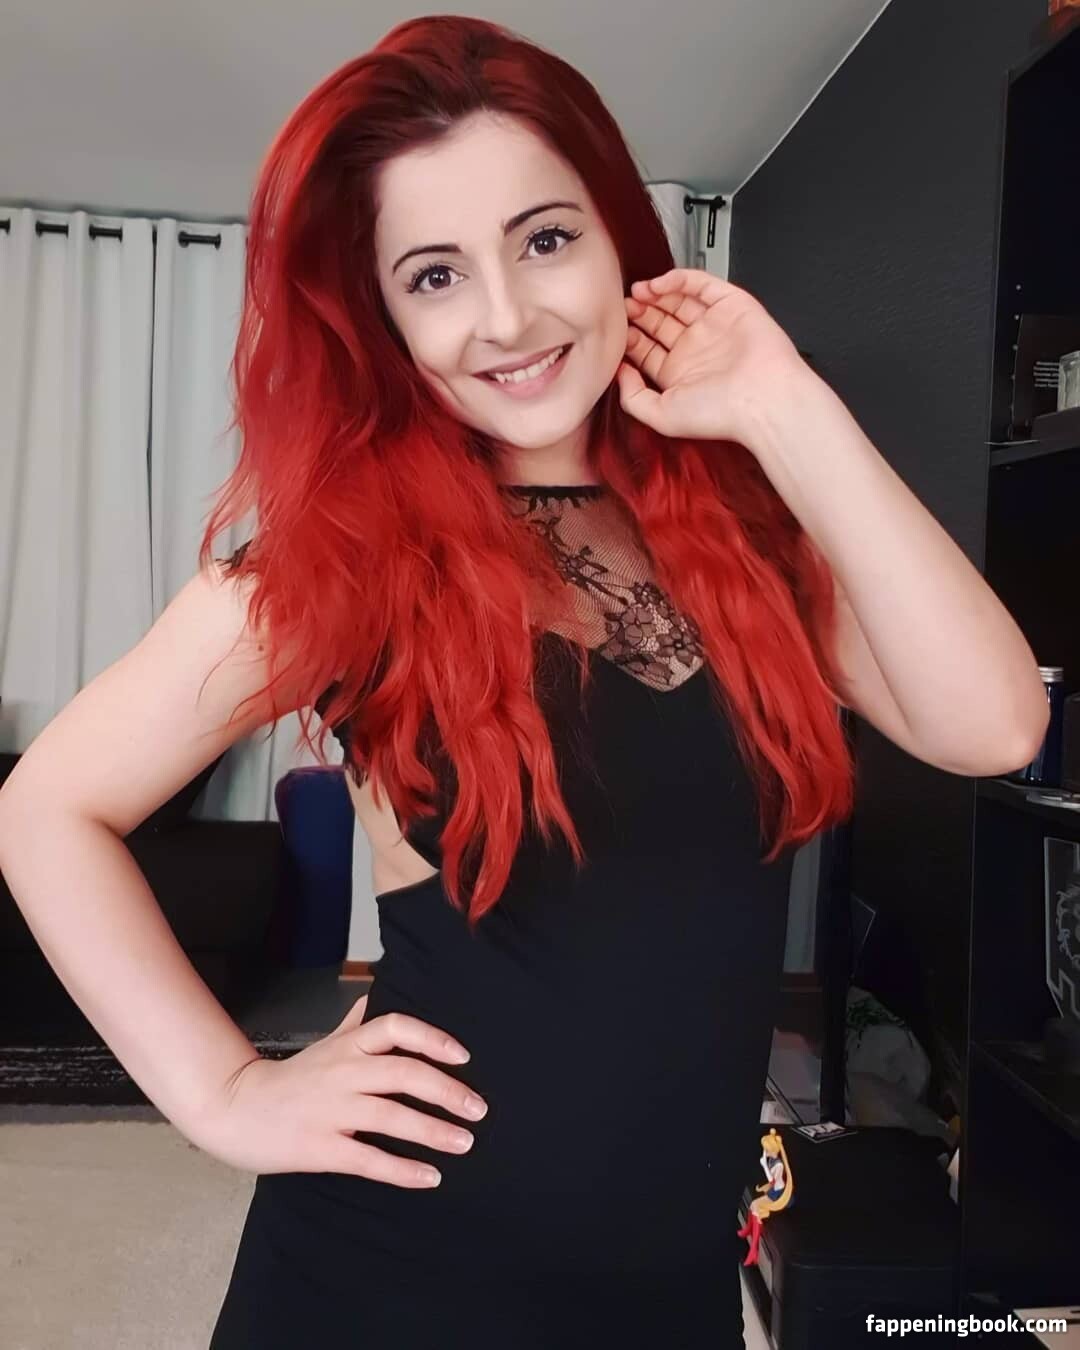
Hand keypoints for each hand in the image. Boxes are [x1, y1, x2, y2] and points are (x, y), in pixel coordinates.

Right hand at [186, 994, 486, 1187]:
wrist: (236, 1108)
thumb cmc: (290, 1078)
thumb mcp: (326, 1044)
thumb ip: (357, 1025)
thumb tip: (381, 996)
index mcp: (348, 1046)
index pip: (395, 1027)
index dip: (433, 1039)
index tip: (464, 1056)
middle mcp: (343, 1073)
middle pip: (403, 1073)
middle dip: (448, 1091)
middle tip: (479, 1110)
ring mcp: (331, 1111)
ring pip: (391, 1117)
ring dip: (434, 1131)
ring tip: (465, 1143)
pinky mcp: (320, 1148)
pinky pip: (369, 1159)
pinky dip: (403, 1170)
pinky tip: (431, 1177)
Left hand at [616, 268, 808, 443]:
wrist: (762, 399)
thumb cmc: (719, 413)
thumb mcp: (661, 415)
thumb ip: (633, 397)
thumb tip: (620, 372)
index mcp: (680, 375)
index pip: (648, 350)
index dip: (630, 338)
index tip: (615, 330)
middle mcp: (697, 349)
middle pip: (661, 323)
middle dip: (641, 313)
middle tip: (624, 306)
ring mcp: (714, 326)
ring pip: (679, 301)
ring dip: (656, 295)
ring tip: (638, 293)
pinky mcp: (731, 305)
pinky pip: (701, 284)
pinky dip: (679, 280)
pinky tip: (658, 284)